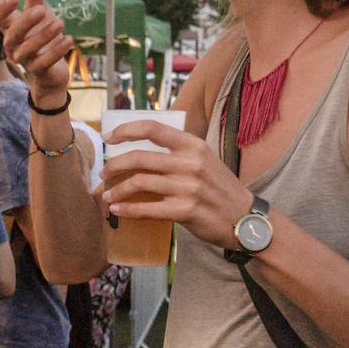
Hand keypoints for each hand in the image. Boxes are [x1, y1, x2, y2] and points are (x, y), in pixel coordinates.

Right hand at [0, 0, 74, 106]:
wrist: (52, 70)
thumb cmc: (42, 36)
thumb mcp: (39, 9)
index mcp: (10, 27)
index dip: (0, 9)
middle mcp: (13, 44)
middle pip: (11, 35)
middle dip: (25, 22)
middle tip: (41, 9)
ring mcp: (24, 60)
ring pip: (27, 50)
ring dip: (44, 36)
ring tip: (61, 23)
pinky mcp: (38, 71)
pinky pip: (43, 63)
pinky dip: (56, 52)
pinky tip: (69, 40)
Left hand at [95, 118, 254, 249]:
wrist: (245, 219)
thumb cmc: (220, 189)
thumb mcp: (204, 160)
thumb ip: (178, 153)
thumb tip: (139, 152)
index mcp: (193, 145)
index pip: (153, 128)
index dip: (126, 130)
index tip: (109, 137)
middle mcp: (190, 162)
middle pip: (139, 157)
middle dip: (113, 166)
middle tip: (103, 175)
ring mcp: (188, 187)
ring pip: (139, 182)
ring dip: (116, 190)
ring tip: (107, 196)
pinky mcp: (185, 211)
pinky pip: (147, 208)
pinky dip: (128, 210)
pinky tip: (118, 210)